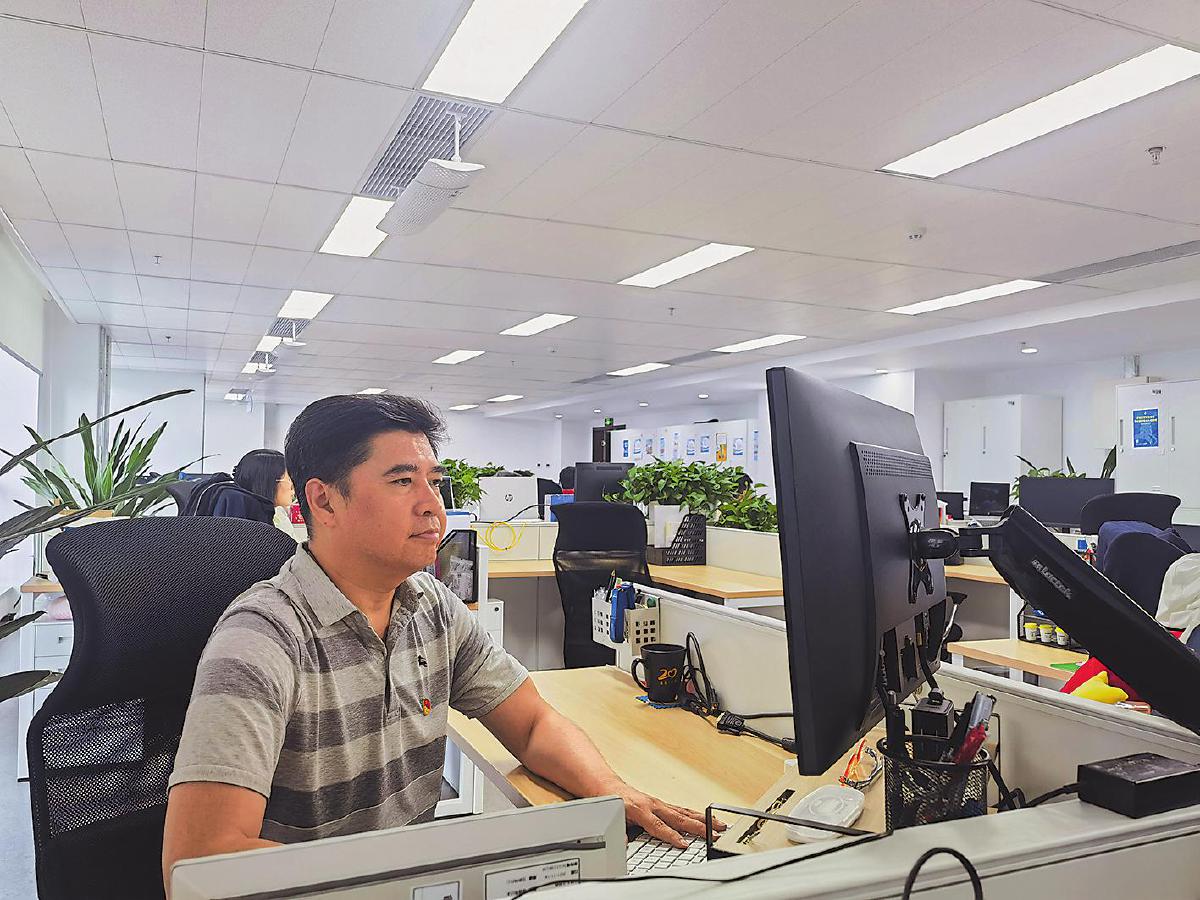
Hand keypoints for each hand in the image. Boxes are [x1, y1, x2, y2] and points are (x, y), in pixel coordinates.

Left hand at [609, 783, 725, 848]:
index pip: (659, 826)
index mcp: (640, 810)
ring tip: (720, 825)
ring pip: (685, 812)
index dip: (672, 836)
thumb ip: (618, 834)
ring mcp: (660, 804)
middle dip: (698, 827)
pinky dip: (696, 815)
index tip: (684, 844)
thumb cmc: (612, 803)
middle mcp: (653, 805)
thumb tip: (622, 845)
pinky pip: (683, 810)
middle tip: (715, 834)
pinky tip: (707, 820)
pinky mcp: (663, 805)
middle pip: (679, 818)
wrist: (610, 788)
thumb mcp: (611, 820)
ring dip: (703, 819)